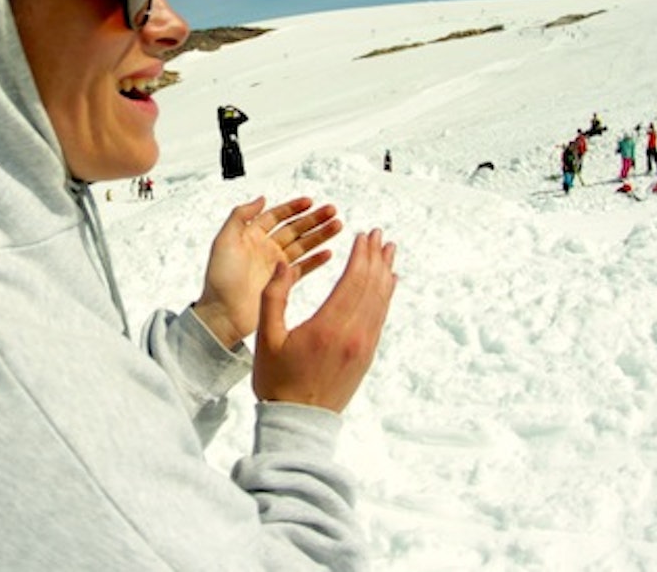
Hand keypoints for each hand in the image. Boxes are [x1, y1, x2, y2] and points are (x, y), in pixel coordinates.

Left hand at [192, 196, 342, 348]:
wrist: (223, 314)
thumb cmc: (220, 280)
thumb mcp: (224, 241)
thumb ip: (240, 216)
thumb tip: (261, 199)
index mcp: (250, 236)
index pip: (276, 216)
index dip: (293, 208)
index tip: (310, 201)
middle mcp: (265, 249)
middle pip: (294, 229)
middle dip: (313, 219)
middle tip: (332, 211)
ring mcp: (275, 266)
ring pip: (302, 245)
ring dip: (320, 235)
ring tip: (337, 225)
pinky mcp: (282, 283)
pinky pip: (303, 268)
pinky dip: (316, 260)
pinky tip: (328, 252)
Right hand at [253, 229, 397, 412]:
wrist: (298, 422)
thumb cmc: (277, 380)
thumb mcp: (267, 337)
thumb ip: (273, 297)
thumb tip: (284, 264)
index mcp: (328, 327)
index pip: (352, 281)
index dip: (360, 256)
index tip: (364, 235)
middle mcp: (352, 335)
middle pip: (371, 287)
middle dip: (376, 257)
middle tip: (379, 235)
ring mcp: (363, 346)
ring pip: (380, 301)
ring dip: (385, 273)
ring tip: (389, 251)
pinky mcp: (366, 356)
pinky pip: (380, 318)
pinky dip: (385, 296)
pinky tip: (388, 284)